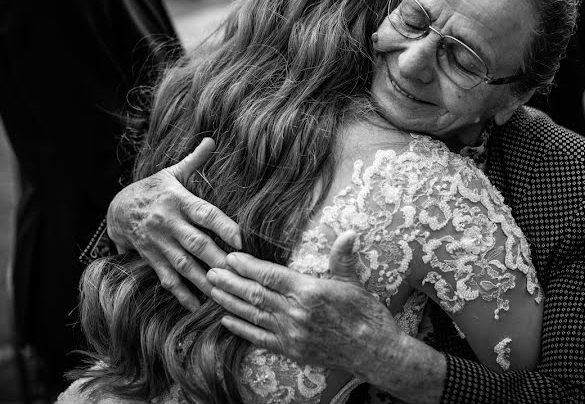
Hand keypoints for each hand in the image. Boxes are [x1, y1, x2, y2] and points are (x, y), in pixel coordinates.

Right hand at [106, 138, 241, 310]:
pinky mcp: (151, 258)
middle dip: (218, 259)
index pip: (204, 213)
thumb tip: (212, 140)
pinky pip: (167, 278)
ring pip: (184, 265)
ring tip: (223, 293)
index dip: (223, 225)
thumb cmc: (153, 189)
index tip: (242, 239)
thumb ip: (194, 160)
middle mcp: (169, 223)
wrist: (116, 209)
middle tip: (240, 273)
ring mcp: (159, 243)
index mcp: (178, 200)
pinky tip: (196, 306)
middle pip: (197, 243)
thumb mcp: (170, 173)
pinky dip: (181, 293)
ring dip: (203, 280)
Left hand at [206, 231, 402, 375]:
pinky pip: (260, 338)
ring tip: (212, 291)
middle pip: (255, 294)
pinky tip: (227, 320)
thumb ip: (342, 257)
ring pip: (253, 315)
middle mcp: (296, 312)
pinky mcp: (292, 350)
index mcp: (309, 291)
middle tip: (210, 271)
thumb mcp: (354, 282)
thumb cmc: (366, 314)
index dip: (247, 266)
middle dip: (230, 282)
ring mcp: (291, 333)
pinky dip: (241, 329)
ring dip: (230, 302)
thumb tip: (349, 233)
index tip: (230, 257)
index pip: (270, 274)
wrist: (374, 352)